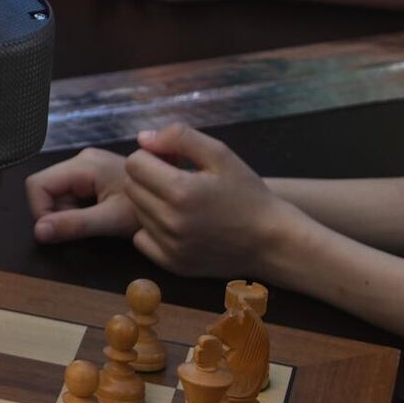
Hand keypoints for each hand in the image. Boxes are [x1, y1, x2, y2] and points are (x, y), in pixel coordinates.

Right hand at [25, 148, 141, 243]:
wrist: (176, 201)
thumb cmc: (145, 208)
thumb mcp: (110, 220)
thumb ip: (74, 224)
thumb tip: (38, 232)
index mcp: (82, 165)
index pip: (37, 184)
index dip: (41, 211)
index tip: (61, 231)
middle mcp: (81, 160)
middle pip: (46, 188)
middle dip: (56, 213)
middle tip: (86, 227)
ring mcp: (88, 167)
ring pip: (58, 193)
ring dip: (68, 213)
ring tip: (97, 223)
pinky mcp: (95, 176)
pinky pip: (71, 194)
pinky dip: (78, 210)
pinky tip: (100, 216)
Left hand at [120, 124, 295, 275]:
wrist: (272, 241)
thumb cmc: (247, 193)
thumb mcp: (220, 154)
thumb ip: (179, 138)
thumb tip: (143, 138)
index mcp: (180, 190)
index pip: (134, 163)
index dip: (151, 155)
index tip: (172, 160)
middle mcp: (170, 222)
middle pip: (131, 187)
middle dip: (148, 176)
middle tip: (176, 178)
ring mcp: (170, 247)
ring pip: (136, 212)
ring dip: (150, 201)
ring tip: (181, 200)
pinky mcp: (173, 265)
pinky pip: (141, 240)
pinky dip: (152, 229)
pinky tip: (176, 223)